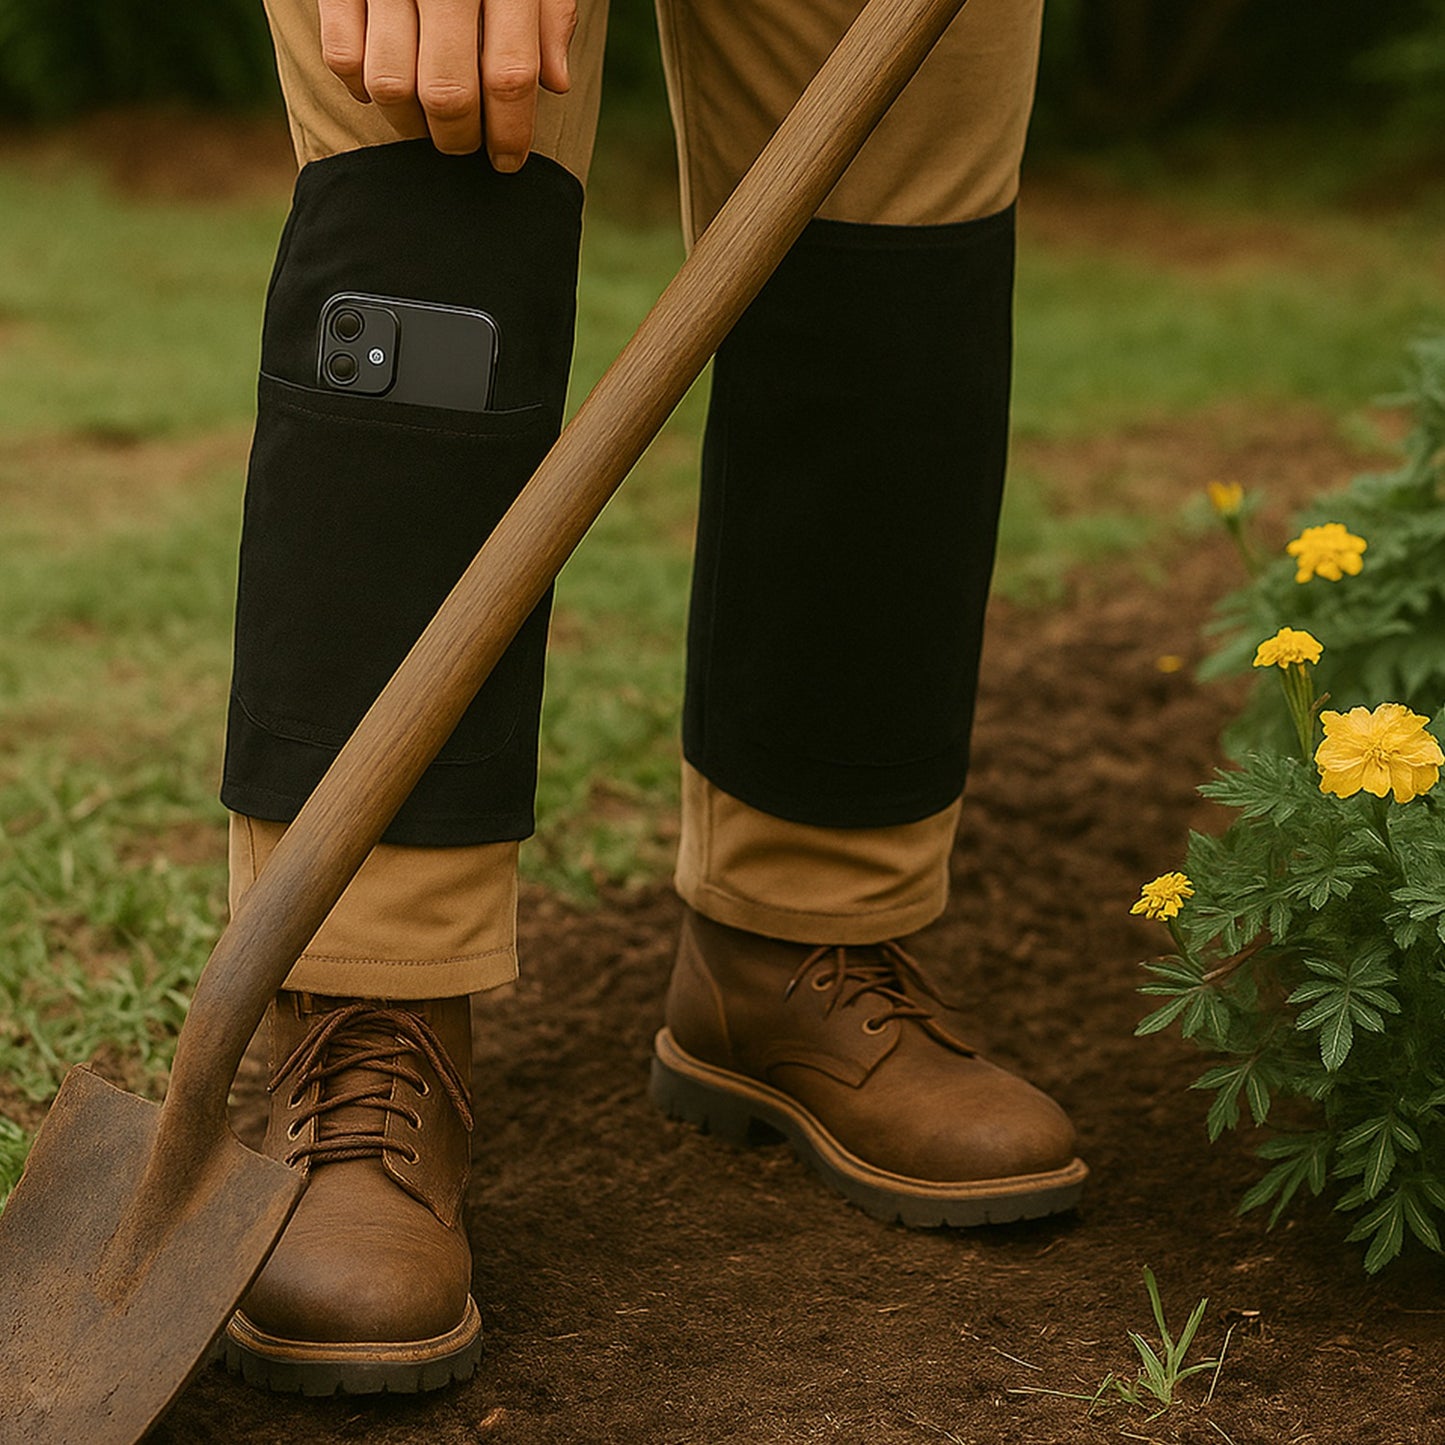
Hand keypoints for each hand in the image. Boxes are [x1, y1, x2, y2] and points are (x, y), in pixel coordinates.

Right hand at [319, 0, 575, 168]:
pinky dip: (358, 85)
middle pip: (447, 92)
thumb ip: (550, 11)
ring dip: (408, 124)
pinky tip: (380, 86)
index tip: (508, 160)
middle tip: (463, 148)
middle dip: (459, 140)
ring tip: (424, 125)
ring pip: (391, 85)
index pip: (509, 75)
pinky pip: (341, 55)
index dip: (511, 131)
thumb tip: (556, 83)